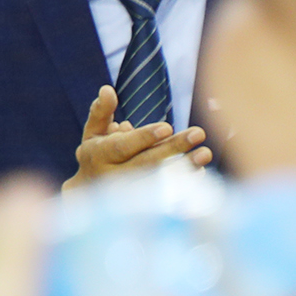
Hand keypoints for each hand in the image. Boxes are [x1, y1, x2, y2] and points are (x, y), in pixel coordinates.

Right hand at [64, 85, 210, 189]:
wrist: (89, 194)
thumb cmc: (97, 155)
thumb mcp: (93, 132)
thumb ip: (101, 112)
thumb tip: (107, 89)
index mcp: (98, 156)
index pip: (122, 147)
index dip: (143, 138)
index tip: (167, 127)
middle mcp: (112, 176)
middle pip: (144, 163)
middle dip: (172, 148)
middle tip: (198, 133)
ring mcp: (127, 195)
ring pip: (158, 181)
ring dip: (184, 167)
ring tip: (205, 153)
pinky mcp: (141, 205)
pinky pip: (166, 196)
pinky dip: (184, 184)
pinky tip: (200, 171)